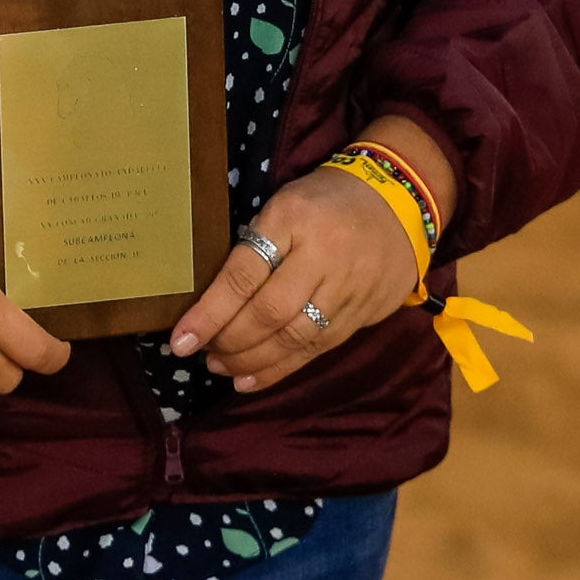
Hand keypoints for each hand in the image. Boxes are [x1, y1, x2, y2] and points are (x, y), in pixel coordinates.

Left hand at [169, 122, 454, 393]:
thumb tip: (211, 296)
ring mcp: (349, 288)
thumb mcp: (282, 204)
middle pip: (270, 313)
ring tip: (222, 369)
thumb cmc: (323, 200)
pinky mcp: (366, 312)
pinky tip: (254, 379)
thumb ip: (255, 243)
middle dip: (230, 342)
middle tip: (201, 355)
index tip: (181, 339)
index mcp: (292, 220)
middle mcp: (323, 257)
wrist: (399, 200)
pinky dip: (284, 367)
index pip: (243, 275)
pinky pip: (321, 347)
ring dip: (254, 361)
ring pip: (297, 337)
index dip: (210, 312)